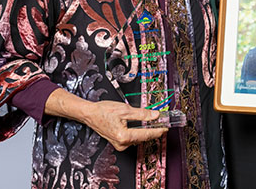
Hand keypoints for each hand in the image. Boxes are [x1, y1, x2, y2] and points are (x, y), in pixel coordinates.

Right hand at [45, 89, 166, 150]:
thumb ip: (142, 114)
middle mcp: (122, 144)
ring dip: (146, 131)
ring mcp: (119, 144)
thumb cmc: (103, 111)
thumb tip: (156, 115)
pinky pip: (132, 138)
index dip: (158, 131)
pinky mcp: (118, 142)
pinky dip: (138, 132)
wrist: (89, 114)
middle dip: (153, 130)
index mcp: (124, 136)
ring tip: (155, 123)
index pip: (145, 134)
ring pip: (138, 138)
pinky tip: (142, 126)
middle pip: (142, 138)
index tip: (166, 128)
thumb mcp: (125, 109)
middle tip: (164, 124)